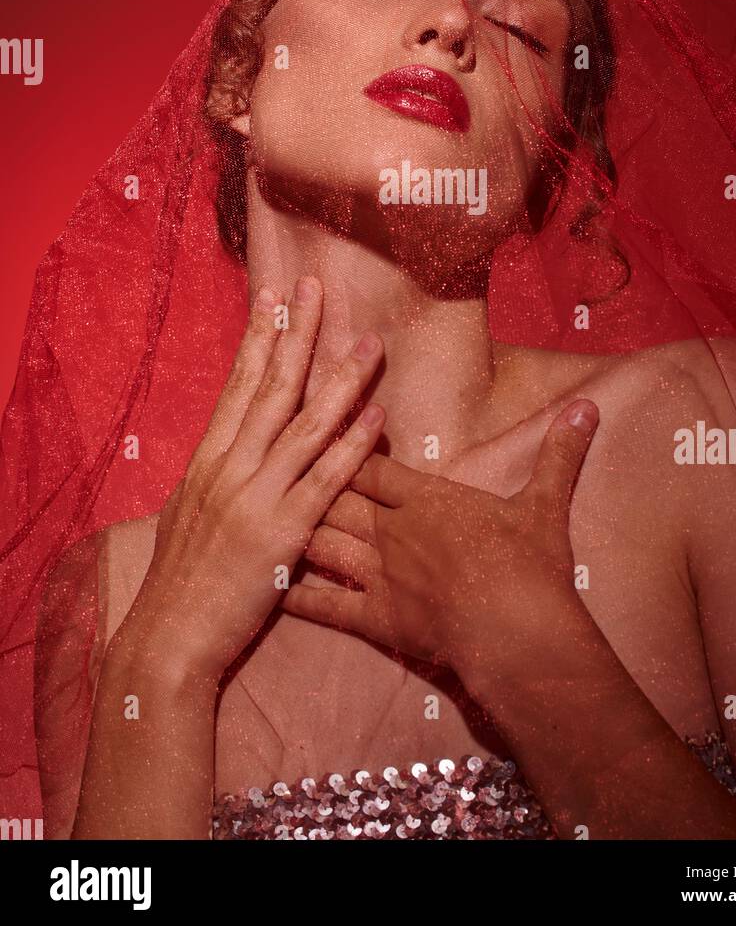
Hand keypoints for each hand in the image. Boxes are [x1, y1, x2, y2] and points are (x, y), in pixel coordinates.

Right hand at [111, 276, 386, 682]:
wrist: (168, 639)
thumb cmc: (179, 581)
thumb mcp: (188, 513)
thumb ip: (217, 476)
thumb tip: (233, 447)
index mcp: (206, 460)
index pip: (238, 384)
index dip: (260, 336)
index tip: (275, 294)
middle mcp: (230, 468)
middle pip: (272, 386)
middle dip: (297, 332)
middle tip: (317, 285)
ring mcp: (256, 498)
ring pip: (307, 424)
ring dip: (342, 378)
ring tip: (370, 342)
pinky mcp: (283, 533)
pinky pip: (327, 479)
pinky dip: (354, 443)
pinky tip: (378, 414)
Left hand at [281, 397, 598, 675]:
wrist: (519, 637)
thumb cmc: (532, 570)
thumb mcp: (547, 505)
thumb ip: (559, 453)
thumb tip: (588, 408)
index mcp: (427, 498)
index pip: (370, 463)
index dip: (340, 440)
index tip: (314, 420)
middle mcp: (393, 530)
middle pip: (331, 492)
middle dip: (300, 474)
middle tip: (266, 456)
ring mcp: (378, 574)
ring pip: (319, 539)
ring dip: (287, 524)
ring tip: (253, 510)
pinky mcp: (374, 619)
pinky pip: (323, 604)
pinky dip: (292, 591)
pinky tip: (264, 581)